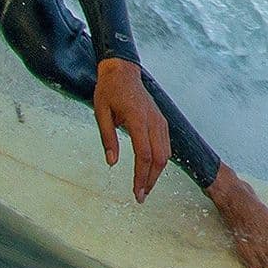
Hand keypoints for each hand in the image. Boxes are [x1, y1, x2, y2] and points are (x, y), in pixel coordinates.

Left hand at [93, 57, 170, 202]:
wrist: (122, 71)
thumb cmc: (109, 91)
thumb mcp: (101, 113)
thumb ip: (108, 138)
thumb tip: (112, 163)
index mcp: (138, 119)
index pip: (144, 155)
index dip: (141, 177)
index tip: (136, 193)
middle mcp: (153, 120)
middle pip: (160, 158)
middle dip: (151, 180)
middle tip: (140, 197)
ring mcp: (160, 119)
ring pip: (166, 152)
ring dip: (157, 172)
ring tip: (145, 187)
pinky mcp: (161, 120)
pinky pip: (166, 144)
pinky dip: (161, 160)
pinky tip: (151, 170)